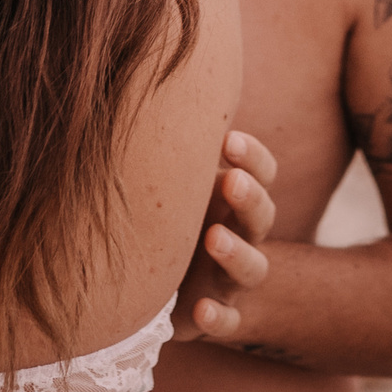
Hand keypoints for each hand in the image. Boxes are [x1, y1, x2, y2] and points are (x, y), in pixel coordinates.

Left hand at [171, 130, 276, 341]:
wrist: (189, 288)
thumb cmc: (175, 219)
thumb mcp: (178, 182)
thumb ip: (168, 144)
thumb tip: (128, 69)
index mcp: (235, 196)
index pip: (261, 171)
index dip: (252, 157)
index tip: (228, 139)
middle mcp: (241, 234)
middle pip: (262, 214)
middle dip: (248, 196)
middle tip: (230, 180)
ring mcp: (232, 279)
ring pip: (252, 267)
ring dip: (237, 253)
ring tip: (216, 238)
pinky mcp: (214, 316)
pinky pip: (228, 321)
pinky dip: (220, 317)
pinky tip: (203, 309)